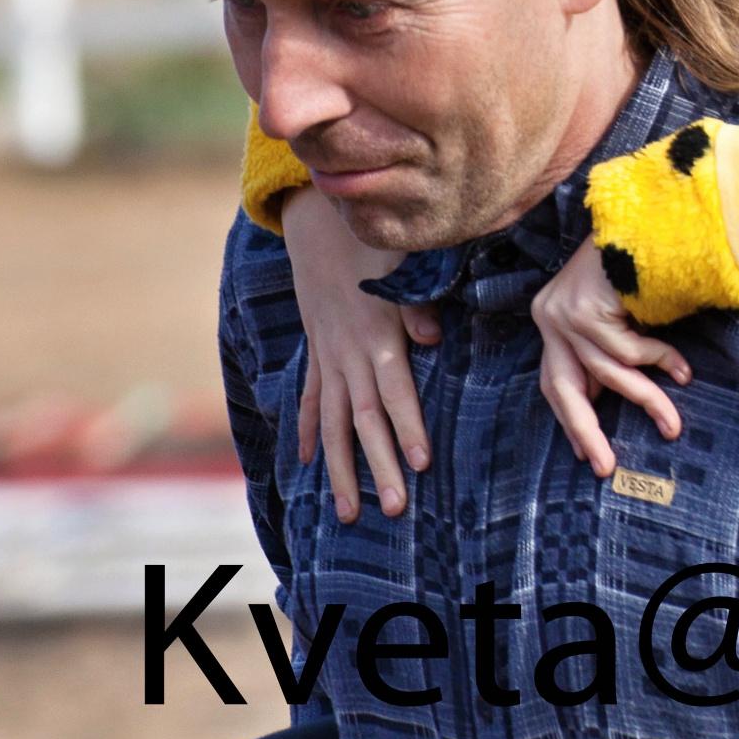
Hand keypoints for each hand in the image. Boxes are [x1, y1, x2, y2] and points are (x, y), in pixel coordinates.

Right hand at [284, 189, 440, 522]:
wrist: (317, 225)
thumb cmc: (372, 244)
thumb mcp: (401, 264)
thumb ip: (417, 303)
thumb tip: (433, 337)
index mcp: (376, 336)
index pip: (394, 393)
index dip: (408, 427)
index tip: (421, 463)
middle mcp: (348, 355)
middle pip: (364, 421)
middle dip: (380, 467)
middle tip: (395, 509)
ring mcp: (328, 358)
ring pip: (332, 424)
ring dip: (341, 469)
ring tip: (350, 513)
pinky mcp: (317, 353)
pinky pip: (311, 398)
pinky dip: (308, 430)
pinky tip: (305, 462)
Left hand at [530, 235, 691, 478]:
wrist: (645, 217)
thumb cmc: (635, 265)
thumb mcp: (613, 314)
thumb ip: (603, 350)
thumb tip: (606, 398)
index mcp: (551, 317)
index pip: (553, 381)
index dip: (571, 418)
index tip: (587, 453)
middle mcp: (550, 317)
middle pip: (562, 389)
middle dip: (585, 431)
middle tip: (605, 466)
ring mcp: (566, 313)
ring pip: (608, 374)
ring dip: (646, 402)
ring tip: (672, 425)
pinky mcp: (587, 309)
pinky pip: (628, 351)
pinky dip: (659, 362)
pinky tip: (681, 369)